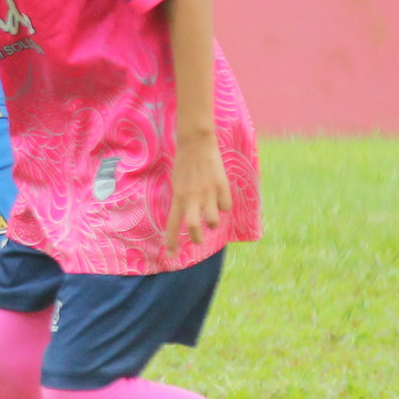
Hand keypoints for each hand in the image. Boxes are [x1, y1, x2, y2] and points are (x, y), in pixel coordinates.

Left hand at [165, 134, 231, 253]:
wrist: (197, 142)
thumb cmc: (184, 162)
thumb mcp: (176, 182)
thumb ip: (181, 199)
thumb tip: (186, 215)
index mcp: (178, 197)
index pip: (172, 225)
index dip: (172, 242)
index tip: (171, 256)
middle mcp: (192, 198)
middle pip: (194, 228)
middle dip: (197, 239)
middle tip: (199, 239)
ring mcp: (208, 193)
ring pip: (213, 221)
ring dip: (213, 222)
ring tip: (211, 214)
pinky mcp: (222, 187)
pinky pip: (226, 207)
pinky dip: (224, 206)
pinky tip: (221, 198)